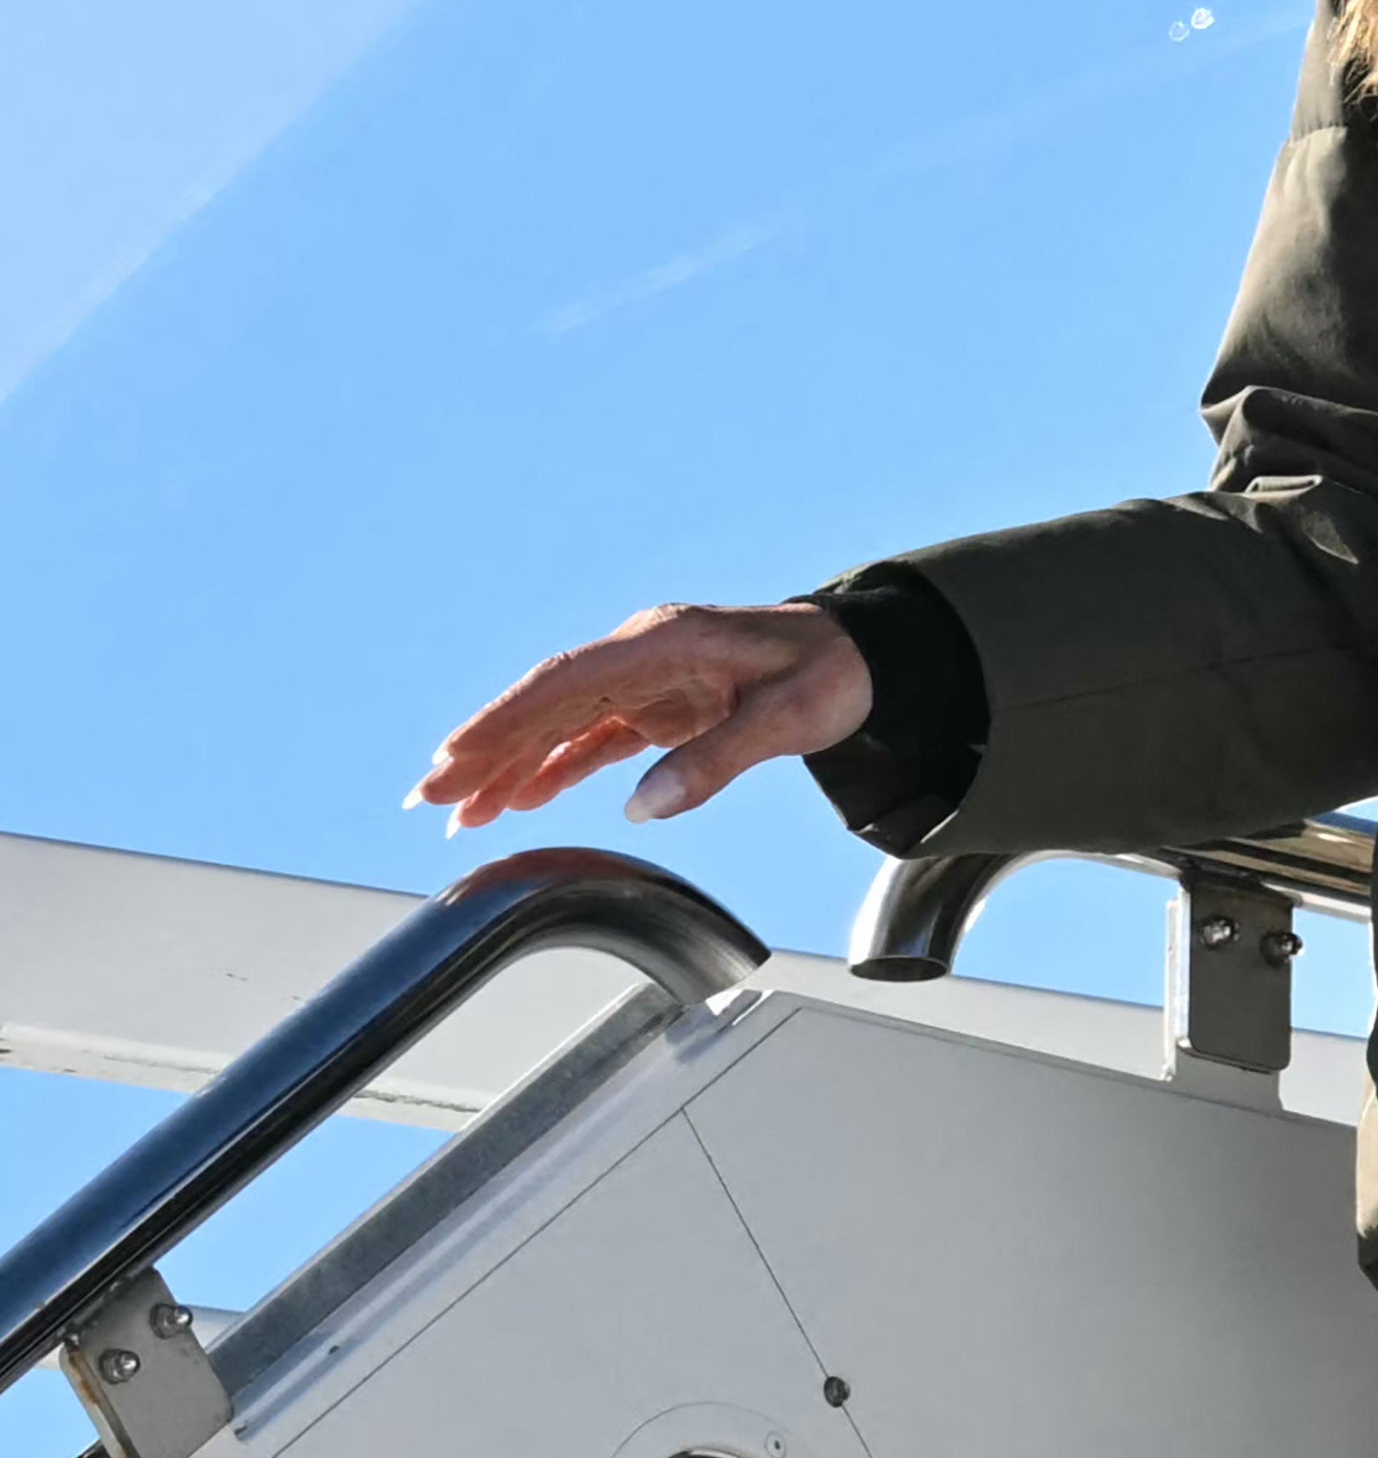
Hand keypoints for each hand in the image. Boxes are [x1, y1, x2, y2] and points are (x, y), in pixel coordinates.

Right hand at [411, 603, 872, 833]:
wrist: (868, 656)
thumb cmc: (833, 674)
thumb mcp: (790, 715)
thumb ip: (718, 758)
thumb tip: (643, 805)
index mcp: (665, 642)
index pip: (566, 683)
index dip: (507, 721)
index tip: (455, 759)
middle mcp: (643, 654)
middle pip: (547, 702)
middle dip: (486, 749)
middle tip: (429, 798)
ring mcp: (647, 680)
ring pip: (559, 722)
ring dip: (509, 765)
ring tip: (458, 815)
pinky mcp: (658, 705)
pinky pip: (590, 737)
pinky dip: (552, 767)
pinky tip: (518, 800)